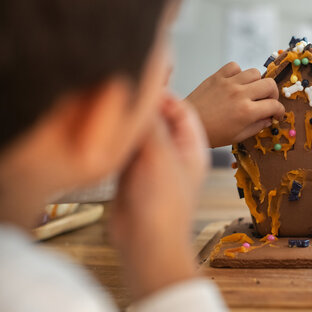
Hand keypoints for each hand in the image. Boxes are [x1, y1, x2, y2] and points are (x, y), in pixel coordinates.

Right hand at [109, 98, 208, 299]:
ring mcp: (152, 164)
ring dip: (127, 124)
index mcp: (191, 147)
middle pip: (159, 120)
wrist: (146, 244)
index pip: (182, 110)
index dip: (164, 95)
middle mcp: (173, 152)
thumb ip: (152, 124)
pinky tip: (103, 133)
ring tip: (110, 111)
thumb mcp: (160, 156)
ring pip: (140, 134)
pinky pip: (125, 149)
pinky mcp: (132, 174)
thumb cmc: (164, 205)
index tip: (142, 83)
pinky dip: (116, 140)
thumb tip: (142, 96)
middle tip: (121, 94)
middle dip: (143, 108)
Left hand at [187, 62, 284, 146]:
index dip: (279, 111)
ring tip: (250, 91)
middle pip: (269, 84)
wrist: (188, 122)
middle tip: (267, 101)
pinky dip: (238, 73)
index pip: (274, 105)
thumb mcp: (237, 136)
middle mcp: (240, 94)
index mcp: (246, 112)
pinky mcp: (217, 76)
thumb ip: (257, 126)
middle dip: (273, 94)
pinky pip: (235, 66)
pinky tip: (235, 83)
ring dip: (257, 82)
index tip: (277, 114)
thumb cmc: (212, 134)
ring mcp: (228, 83)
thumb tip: (269, 119)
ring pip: (255, 72)